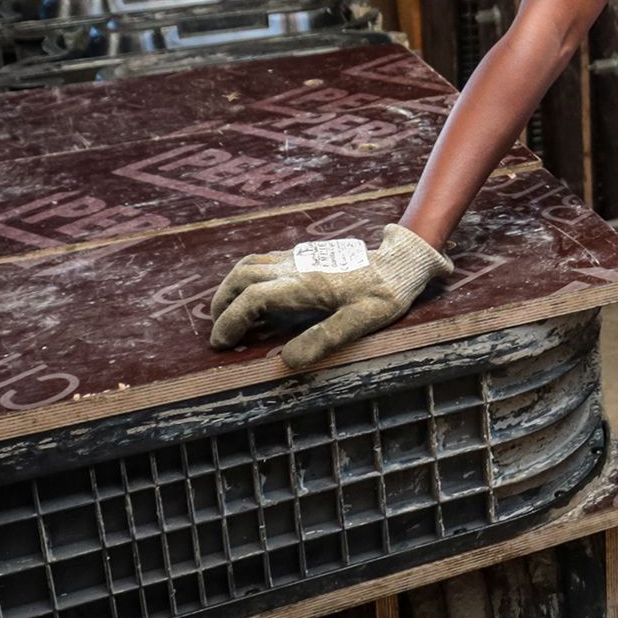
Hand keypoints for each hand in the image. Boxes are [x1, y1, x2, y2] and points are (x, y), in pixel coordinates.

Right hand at [206, 224, 452, 369]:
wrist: (398, 263)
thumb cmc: (383, 294)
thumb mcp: (361, 321)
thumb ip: (324, 339)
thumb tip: (286, 361)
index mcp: (303, 284)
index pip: (252, 298)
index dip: (231, 321)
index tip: (222, 344)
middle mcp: (293, 266)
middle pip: (241, 277)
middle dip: (222, 305)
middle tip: (219, 335)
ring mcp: (296, 258)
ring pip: (249, 265)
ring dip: (230, 289)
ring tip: (226, 315)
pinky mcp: (302, 256)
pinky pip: (262, 261)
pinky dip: (246, 279)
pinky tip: (252, 298)